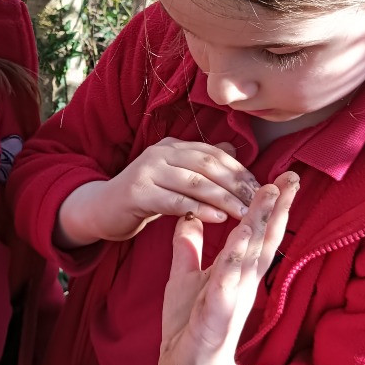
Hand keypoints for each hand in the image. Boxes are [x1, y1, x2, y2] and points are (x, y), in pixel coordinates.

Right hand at [55, 138, 259, 246]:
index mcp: (172, 145)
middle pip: (208, 165)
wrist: (102, 210)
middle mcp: (160, 152)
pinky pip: (175, 200)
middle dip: (237, 184)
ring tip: (244, 213)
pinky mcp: (137, 193)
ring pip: (194, 182)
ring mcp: (147, 170)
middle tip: (259, 202)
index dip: (240, 170)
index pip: (214, 154)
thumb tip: (233, 149)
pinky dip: (199, 209)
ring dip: (223, 198)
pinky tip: (217, 219)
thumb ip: (200, 164)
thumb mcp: (175, 177)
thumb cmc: (145, 196)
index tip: (262, 189)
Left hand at [158, 172, 298, 364]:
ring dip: (261, 225)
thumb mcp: (185, 275)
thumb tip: (189, 214)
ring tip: (270, 195)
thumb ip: (189, 246)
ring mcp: (234, 296)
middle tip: (292, 176)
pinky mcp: (219, 313)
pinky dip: (234, 259)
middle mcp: (242, 281)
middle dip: (278, 207)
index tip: (282, 177)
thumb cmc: (189, 323)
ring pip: (251, 254)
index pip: (259, 232)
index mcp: (237, 271)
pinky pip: (228, 280)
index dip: (271, 205)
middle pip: (265, 238)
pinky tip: (240, 239)